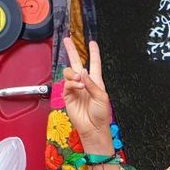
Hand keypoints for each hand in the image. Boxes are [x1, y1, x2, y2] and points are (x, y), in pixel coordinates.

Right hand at [61, 37, 113, 151]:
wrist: (93, 128)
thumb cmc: (101, 115)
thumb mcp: (102, 97)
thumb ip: (92, 84)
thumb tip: (83, 72)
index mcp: (95, 82)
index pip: (94, 63)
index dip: (93, 53)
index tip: (92, 43)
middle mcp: (84, 83)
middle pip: (76, 63)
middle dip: (71, 51)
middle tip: (67, 40)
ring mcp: (75, 89)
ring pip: (69, 72)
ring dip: (74, 73)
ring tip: (79, 80)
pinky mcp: (68, 95)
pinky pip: (67, 84)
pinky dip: (72, 83)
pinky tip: (78, 87)